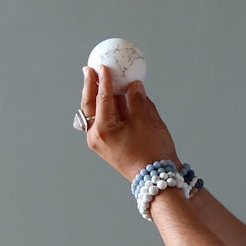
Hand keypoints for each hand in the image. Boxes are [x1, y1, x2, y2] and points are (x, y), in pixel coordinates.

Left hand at [81, 65, 180, 180]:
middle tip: (89, 70)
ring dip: (94, 97)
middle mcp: (96, 136)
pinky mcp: (105, 146)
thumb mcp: (149, 123)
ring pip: (92, 114)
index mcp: (104, 129)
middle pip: (89, 106)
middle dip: (89, 86)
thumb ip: (138, 101)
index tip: (104, 66)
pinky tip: (108, 100)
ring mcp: (98, 142)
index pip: (102, 98)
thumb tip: (133, 85)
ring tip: (95, 81)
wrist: (156, 180)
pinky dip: (103, 110)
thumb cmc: (154, 153)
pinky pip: (101, 122)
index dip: (104, 80)